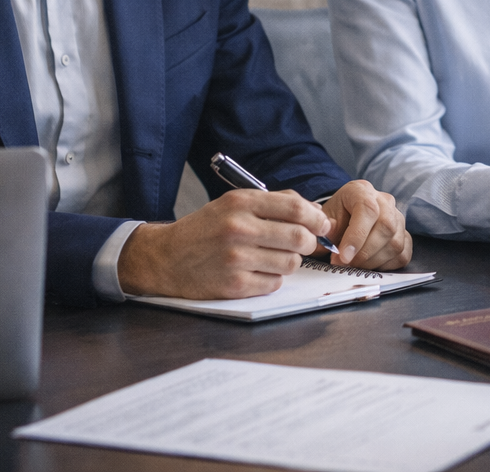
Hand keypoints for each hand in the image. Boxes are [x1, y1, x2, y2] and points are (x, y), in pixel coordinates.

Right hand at [117, 188, 326, 298]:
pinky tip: (257, 271)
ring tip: (273, 257)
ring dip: (289, 261)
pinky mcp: (234, 285)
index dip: (317, 217)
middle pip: (299, 237)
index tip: (323, 224)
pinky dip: (272, 279)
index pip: (295, 207)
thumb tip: (315, 212)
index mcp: (240, 203)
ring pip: (291, 262)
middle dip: (309, 242)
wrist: (166, 257)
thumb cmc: (205, 229)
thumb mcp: (233, 204)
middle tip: (303, 244)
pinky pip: (274, 283)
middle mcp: (238, 229)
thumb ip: (274, 203)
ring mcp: (236, 259)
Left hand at [320, 179, 411, 269]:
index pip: (368, 209)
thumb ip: (325, 228)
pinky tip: (369, 265)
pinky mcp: (404, 235)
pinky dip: (386, 266)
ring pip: (395, 243)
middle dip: (364, 253)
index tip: (343, 257)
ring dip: (373, 261)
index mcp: (362, 191)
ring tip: (354, 266)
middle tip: (345, 264)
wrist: (344, 220)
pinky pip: (403, 255)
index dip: (357, 235)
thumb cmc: (334, 220)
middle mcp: (385, 201)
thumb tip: (329, 232)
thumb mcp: (323, 221)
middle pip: (386, 226)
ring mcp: (398, 218)